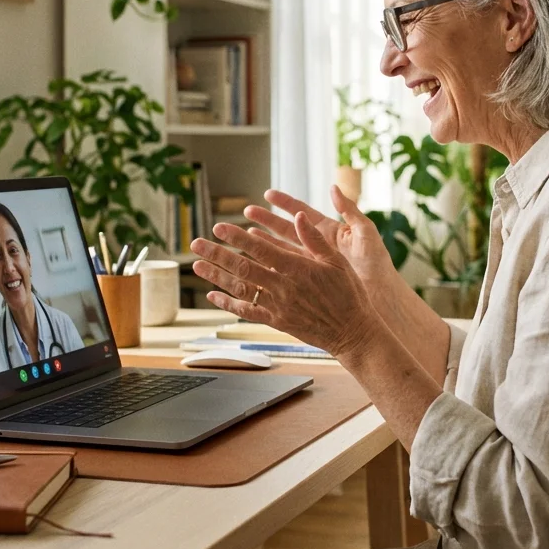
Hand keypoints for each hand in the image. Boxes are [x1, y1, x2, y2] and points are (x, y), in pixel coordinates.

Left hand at [190, 213, 385, 356]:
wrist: (352, 332)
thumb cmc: (348, 295)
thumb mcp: (337, 262)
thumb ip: (314, 239)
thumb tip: (299, 216)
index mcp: (298, 269)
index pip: (260, 250)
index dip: (237, 238)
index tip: (220, 227)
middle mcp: (284, 288)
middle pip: (243, 268)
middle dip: (217, 254)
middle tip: (197, 243)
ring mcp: (278, 306)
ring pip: (240, 289)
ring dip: (216, 276)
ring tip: (197, 264)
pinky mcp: (277, 322)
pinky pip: (247, 312)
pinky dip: (228, 303)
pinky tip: (213, 295)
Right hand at [244, 187, 409, 303]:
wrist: (381, 297)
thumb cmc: (377, 264)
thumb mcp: (366, 234)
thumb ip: (350, 210)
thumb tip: (333, 188)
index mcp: (330, 232)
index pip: (303, 214)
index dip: (285, 203)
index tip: (267, 194)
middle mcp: (318, 247)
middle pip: (287, 230)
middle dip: (267, 221)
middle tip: (247, 212)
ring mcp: (313, 265)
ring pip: (282, 252)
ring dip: (264, 244)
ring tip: (245, 236)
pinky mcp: (311, 282)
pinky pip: (287, 274)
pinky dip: (271, 269)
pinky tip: (257, 265)